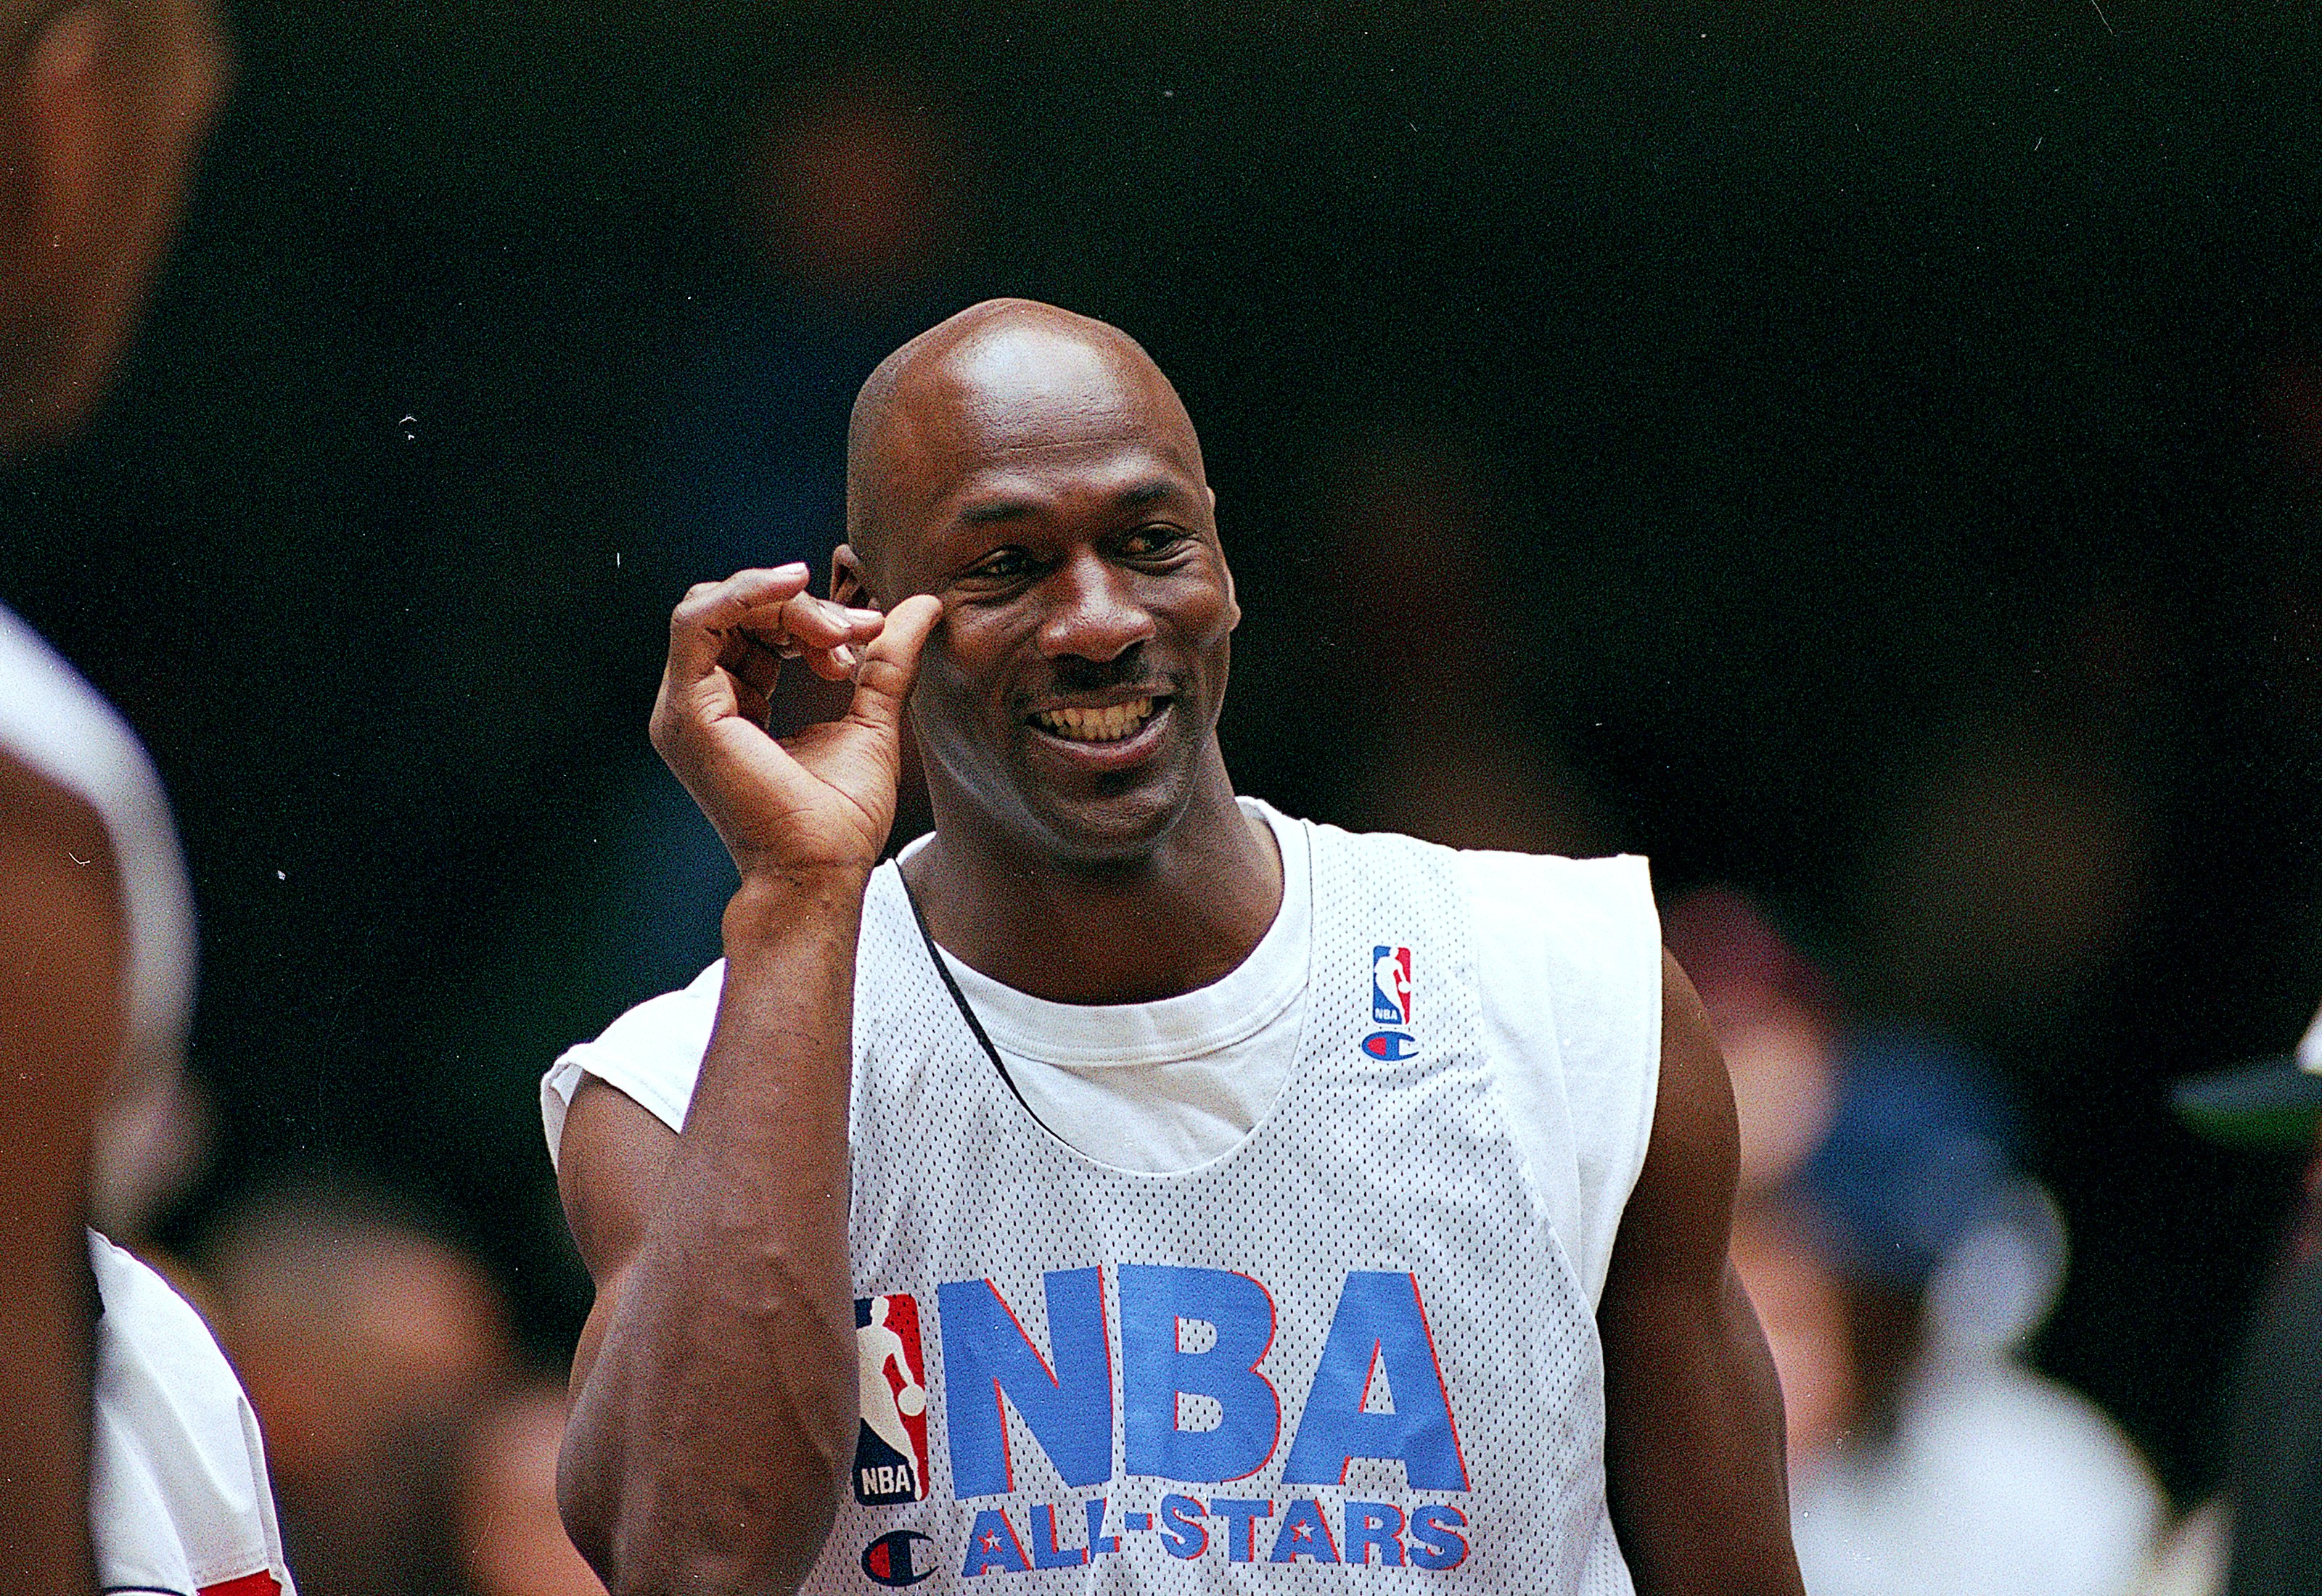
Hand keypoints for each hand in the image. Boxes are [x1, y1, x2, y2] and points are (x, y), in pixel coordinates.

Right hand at [650, 563, 942, 879]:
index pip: (755, 629)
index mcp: (732, 706)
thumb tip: (921, 607)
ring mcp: (686, 708)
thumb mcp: (872, 717)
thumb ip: (886, 659)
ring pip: (718, 608)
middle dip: (803, 609)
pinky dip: (745, 593)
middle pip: (736, 613)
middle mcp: (702, 704)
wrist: (823, 869)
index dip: (812, 616)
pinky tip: (793, 586)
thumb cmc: (840, 820)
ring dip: (786, 605)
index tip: (868, 633)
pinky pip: (696, 621)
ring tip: (838, 633)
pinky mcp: (688, 710)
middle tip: (856, 632)